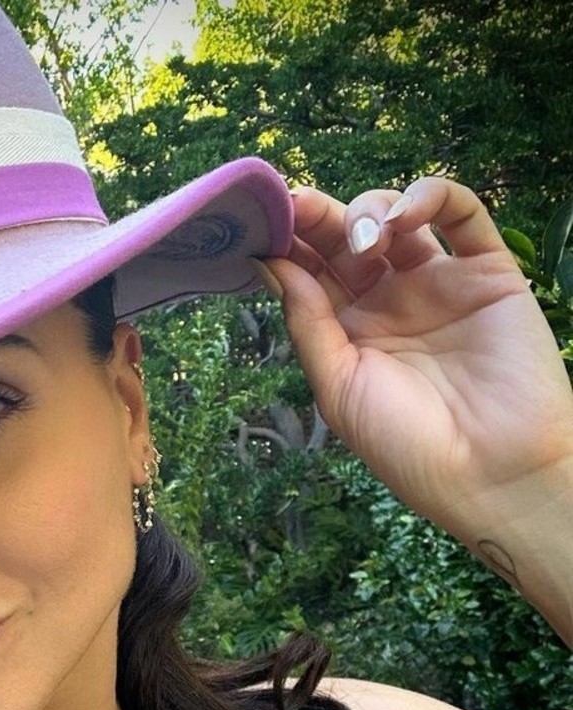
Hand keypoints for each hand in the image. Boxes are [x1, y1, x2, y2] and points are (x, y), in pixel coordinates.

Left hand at [265, 177, 572, 541]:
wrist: (490, 472)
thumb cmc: (407, 445)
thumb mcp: (339, 388)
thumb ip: (308, 324)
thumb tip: (270, 265)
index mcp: (349, 331)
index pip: (311, 273)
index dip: (287, 245)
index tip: (259, 224)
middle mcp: (390, 302)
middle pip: (346, 238)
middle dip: (318, 217)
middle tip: (295, 206)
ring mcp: (439, 282)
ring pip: (396, 216)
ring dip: (369, 209)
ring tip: (363, 239)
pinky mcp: (488, 270)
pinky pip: (463, 213)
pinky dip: (431, 196)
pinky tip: (403, 217)